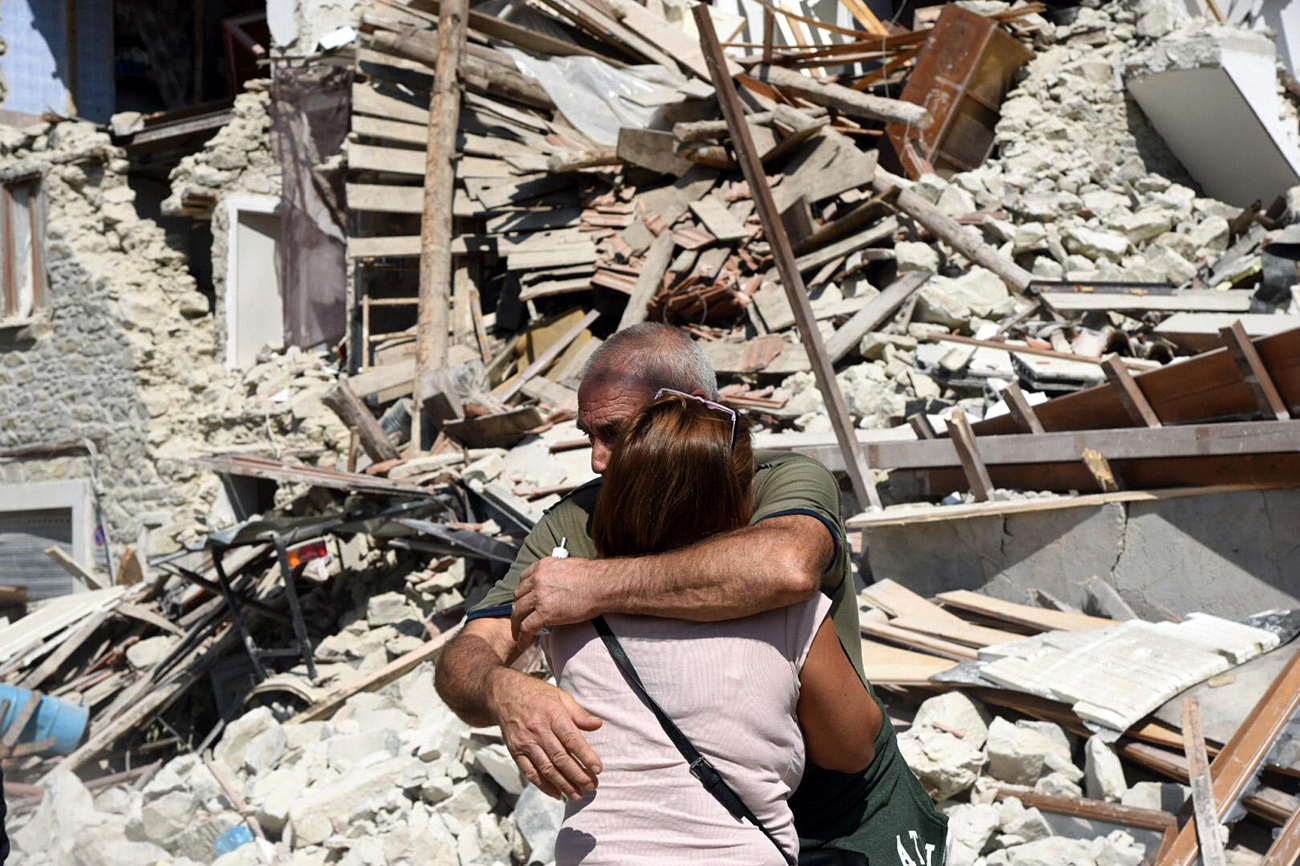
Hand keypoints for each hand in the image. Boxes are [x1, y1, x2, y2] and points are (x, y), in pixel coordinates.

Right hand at [488, 668, 602, 800]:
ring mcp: (525, 742)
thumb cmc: (538, 695)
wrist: (504, 695)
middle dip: (578, 775)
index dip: (585, 755)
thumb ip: (579, 713)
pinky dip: (543, 785)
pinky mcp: (516, 751)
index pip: (571, 739)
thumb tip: (598, 725)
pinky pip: (530, 772)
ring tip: (578, 795)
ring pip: (546, 768)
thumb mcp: (561, 696)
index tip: (598, 769)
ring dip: (563, 784)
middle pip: (560, 757)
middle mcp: (538, 730)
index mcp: (552, 714)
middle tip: (592, 786)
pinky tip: (557, 794)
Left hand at [512, 557, 604, 642]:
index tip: (525, 600)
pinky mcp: (544, 613)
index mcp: (543, 566)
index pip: (524, 578)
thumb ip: (557, 573)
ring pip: (518, 612)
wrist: (603, 585)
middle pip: (518, 596)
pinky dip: (523, 637)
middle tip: (520, 618)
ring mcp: (539, 596)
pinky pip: (527, 627)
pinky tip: (524, 643)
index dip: (523, 591)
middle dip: (518, 608)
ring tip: (518, 634)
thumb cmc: (595, 577)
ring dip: (516, 624)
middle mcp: (537, 579)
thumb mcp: (569, 566)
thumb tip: (559, 584)